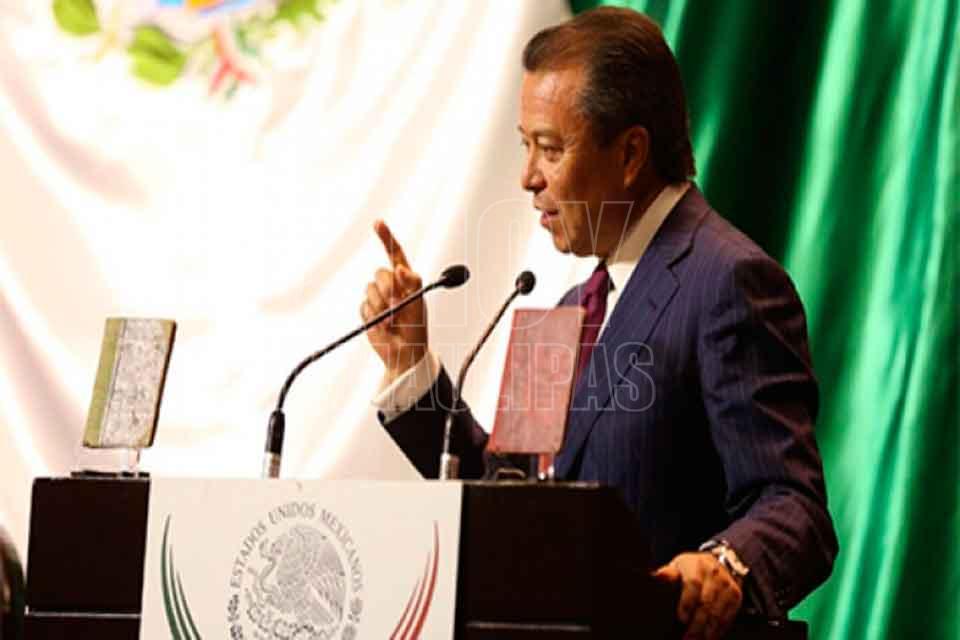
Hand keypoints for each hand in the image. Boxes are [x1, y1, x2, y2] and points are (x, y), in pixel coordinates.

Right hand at [361, 220, 427, 382]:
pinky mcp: (368, 312)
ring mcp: (378, 298)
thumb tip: (400, 268)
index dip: (386, 237)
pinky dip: (373, 318)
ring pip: (370, 290)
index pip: (394, 253)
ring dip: (381, 307)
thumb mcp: (419, 304)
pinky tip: (383, 326)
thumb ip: (411, 284)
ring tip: (392, 320)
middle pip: (380, 273)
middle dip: (387, 289)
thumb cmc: (416, 329)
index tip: (377, 223)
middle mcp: (390, 285)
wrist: (404, 353)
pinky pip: (364, 308)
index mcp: (405, 279)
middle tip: (397, 305)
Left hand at [653, 552, 742, 639]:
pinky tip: (707, 638)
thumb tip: (657, 578)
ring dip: (706, 632)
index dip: (687, 602)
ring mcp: (726, 585)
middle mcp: (714, 573)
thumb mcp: (677, 567)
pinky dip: (717, 631)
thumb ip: (667, 575)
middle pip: (706, 603)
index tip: (681, 618)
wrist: (717, 563)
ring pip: (717, 613)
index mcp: (696, 564)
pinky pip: (727, 618)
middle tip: (687, 639)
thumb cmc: (690, 570)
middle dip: (696, 625)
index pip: (693, 583)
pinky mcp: (735, 596)